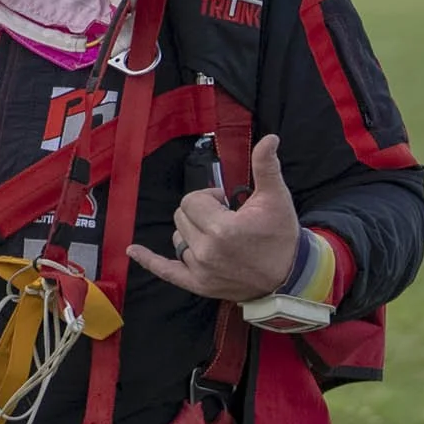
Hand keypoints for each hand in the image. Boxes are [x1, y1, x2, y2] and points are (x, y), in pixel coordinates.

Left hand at [128, 135, 299, 302]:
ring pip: (177, 237)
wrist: (290, 275)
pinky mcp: (197, 284)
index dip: (209, 198)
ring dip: (191, 232)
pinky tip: (132, 250)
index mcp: (222, 229)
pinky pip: (165, 270)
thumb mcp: (277, 199)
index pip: (192, 201)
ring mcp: (199, 269)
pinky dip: (149, 260)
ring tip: (217, 237)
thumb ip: (266, 167)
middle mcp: (206, 251)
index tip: (228, 204)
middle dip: (200, 212)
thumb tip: (269, 138)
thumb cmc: (282, 235)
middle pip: (181, 216)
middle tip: (225, 218)